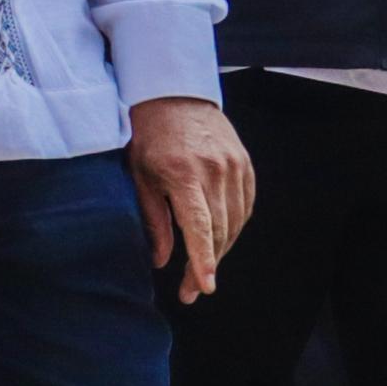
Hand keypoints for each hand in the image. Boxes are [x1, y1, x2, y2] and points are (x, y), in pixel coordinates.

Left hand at [127, 95, 253, 303]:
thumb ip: (154, 220)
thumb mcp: (141, 177)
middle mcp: (214, 171)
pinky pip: (245, 207)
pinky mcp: (246, 165)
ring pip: (234, 223)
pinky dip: (234, 227)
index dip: (203, 259)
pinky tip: (220, 239)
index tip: (205, 287)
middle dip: (206, 266)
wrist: (176, 96)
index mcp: (184, 175)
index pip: (200, 226)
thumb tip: (162, 261)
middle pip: (219, 231)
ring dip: (221, 250)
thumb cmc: (150, 138)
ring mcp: (234, 167)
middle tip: (190, 290)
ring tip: (202, 269)